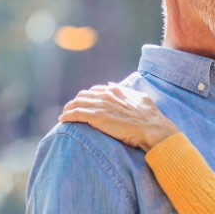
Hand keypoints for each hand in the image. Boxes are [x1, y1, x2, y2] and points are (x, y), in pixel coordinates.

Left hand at [60, 84, 178, 151]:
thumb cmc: (150, 117)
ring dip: (69, 109)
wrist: (152, 128)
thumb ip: (126, 92)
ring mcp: (100, 105)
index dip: (88, 96)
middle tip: (72, 110)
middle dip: (76, 102)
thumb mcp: (141, 98)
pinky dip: (67, 116)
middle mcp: (106, 95)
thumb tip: (112, 84)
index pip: (96, 90)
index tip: (85, 103)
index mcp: (116, 91)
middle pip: (83, 95)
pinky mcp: (96, 117)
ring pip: (77, 103)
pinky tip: (63, 120)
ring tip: (64, 115)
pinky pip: (75, 114)